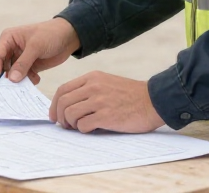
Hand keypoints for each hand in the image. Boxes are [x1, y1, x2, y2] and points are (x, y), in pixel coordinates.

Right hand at [0, 18, 80, 84]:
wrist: (69, 36)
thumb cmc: (50, 34)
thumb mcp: (36, 46)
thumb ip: (23, 63)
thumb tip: (11, 79)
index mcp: (8, 39)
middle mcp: (11, 49)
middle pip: (2, 67)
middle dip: (7, 78)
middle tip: (11, 89)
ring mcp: (20, 59)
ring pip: (13, 74)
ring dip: (19, 81)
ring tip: (28, 82)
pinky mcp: (29, 66)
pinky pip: (23, 78)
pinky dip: (28, 81)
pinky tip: (37, 78)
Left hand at [49, 71, 163, 132]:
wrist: (153, 101)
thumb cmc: (131, 95)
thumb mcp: (107, 83)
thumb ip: (89, 90)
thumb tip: (68, 106)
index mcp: (92, 78)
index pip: (63, 89)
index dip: (55, 104)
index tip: (55, 115)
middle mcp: (93, 87)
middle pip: (63, 102)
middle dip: (60, 116)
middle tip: (65, 125)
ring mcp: (99, 101)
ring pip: (69, 114)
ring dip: (71, 124)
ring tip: (78, 127)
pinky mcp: (106, 116)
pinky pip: (83, 125)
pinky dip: (83, 130)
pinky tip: (91, 129)